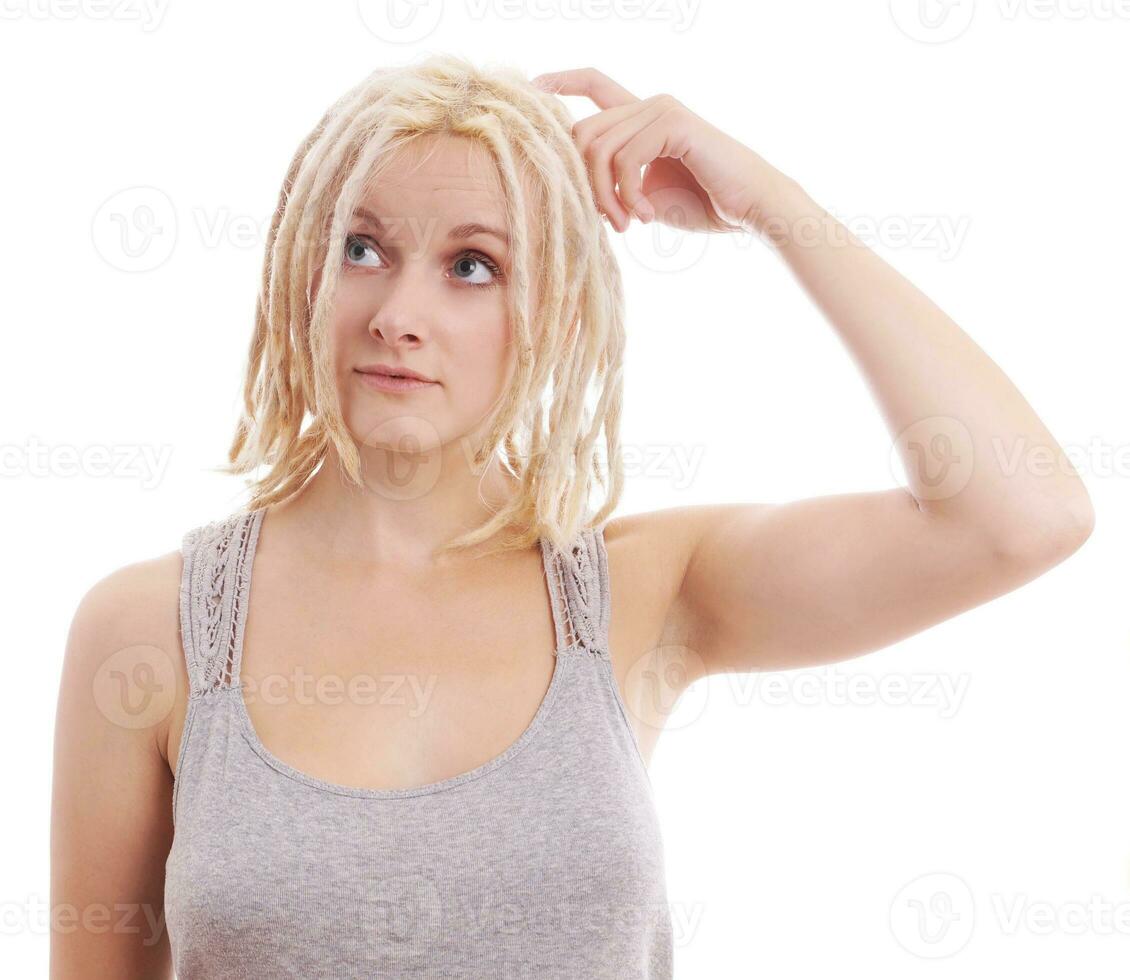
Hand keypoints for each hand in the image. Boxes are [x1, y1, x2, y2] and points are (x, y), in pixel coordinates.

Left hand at [532, 67, 792, 234]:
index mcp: (643, 118)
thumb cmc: (706, 205)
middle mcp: (649, 106)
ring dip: (604, 195)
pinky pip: (624, 158)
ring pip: (597, 148)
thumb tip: (580, 195)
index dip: (562, 80)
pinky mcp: (673, 124)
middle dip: (584, 183)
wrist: (752, 208)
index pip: (595, 84)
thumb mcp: (648, 199)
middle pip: (583, 132)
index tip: (533, 88)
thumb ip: (615, 188)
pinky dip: (627, 194)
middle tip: (609, 222)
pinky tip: (643, 216)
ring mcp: (661, 110)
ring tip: (626, 224)